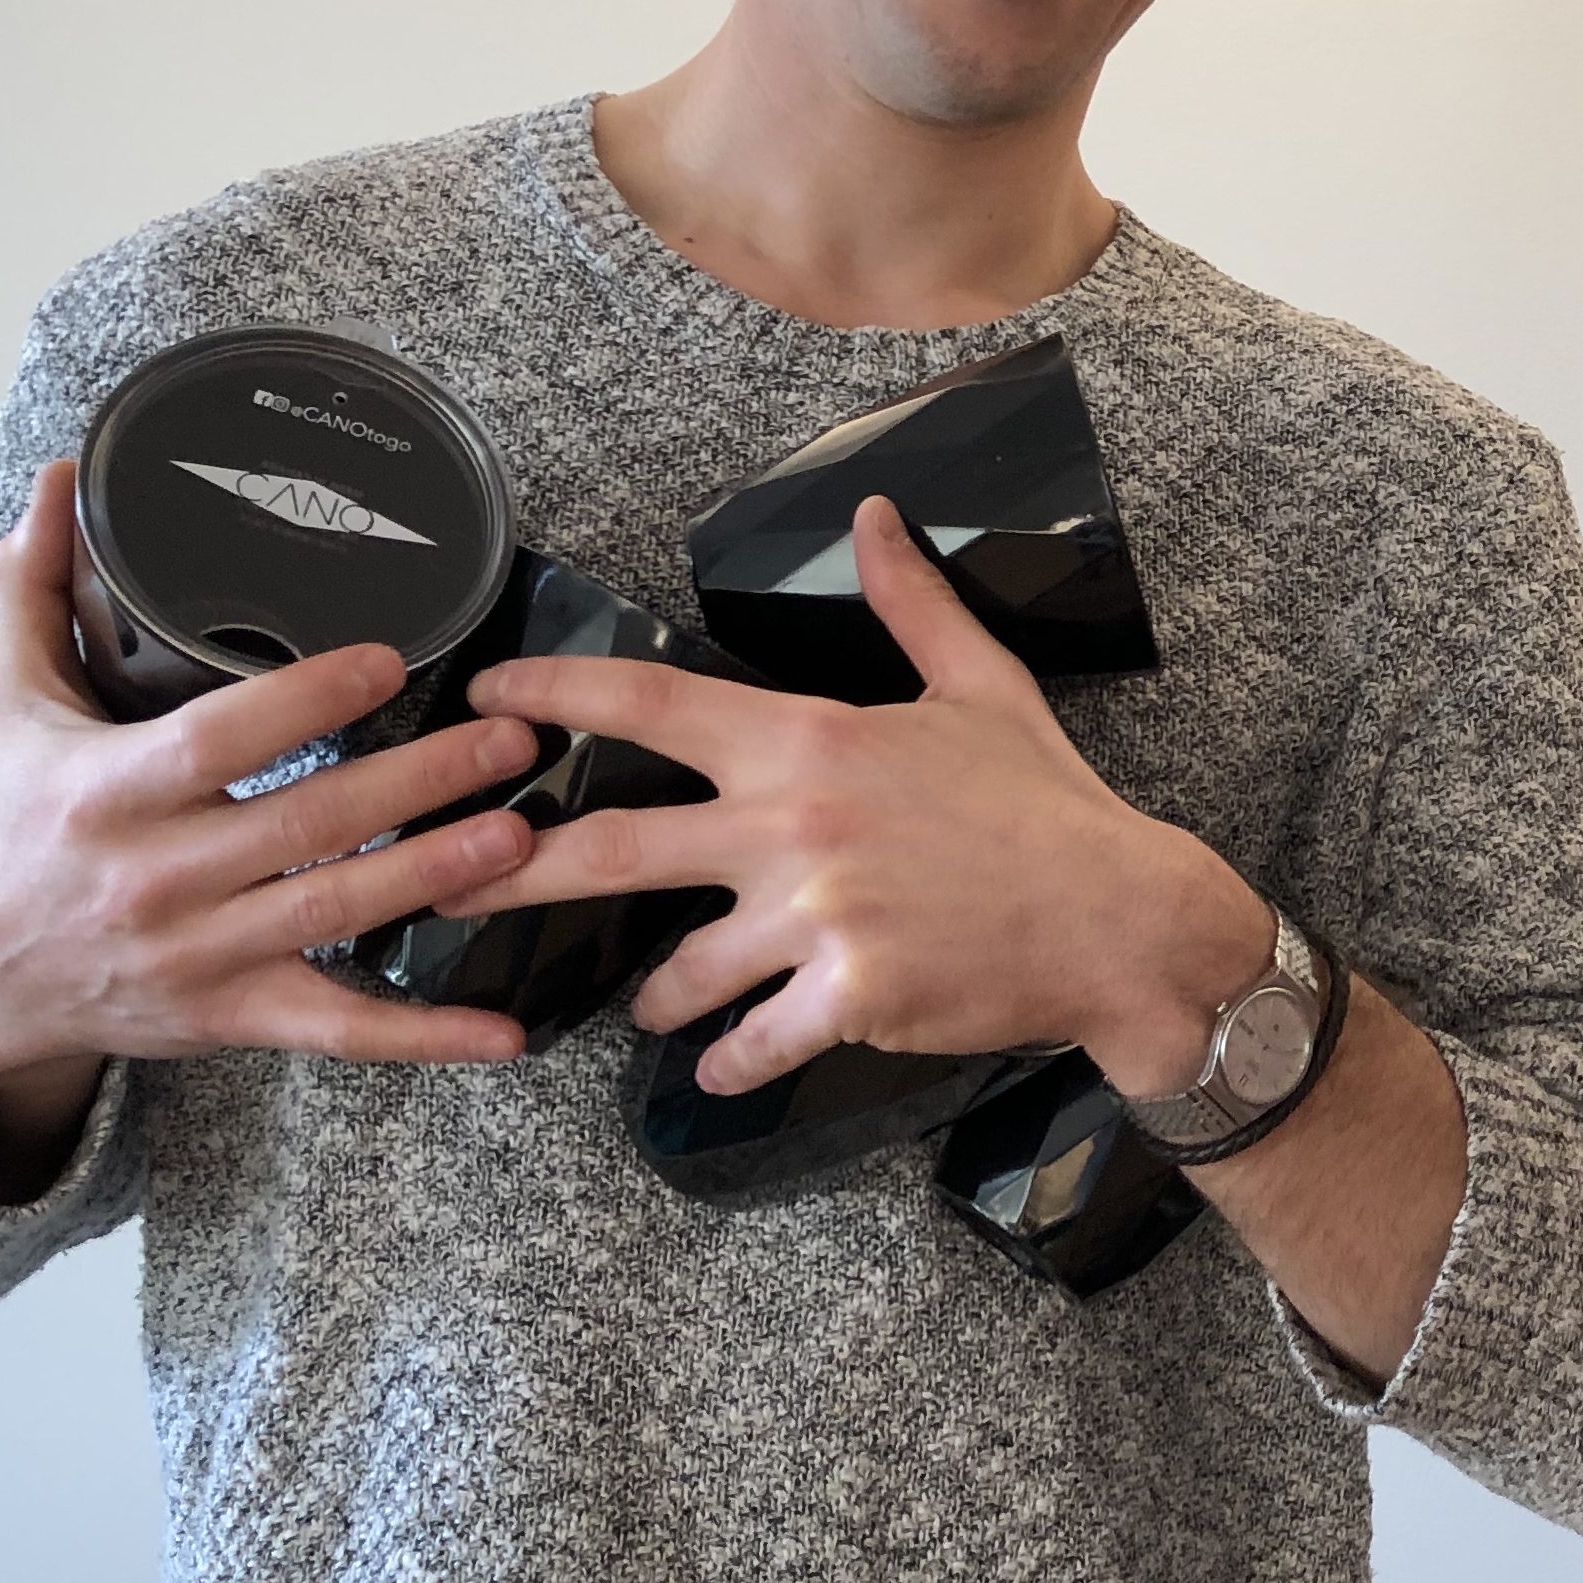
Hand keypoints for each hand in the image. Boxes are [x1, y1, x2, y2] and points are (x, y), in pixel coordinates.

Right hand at [0, 464, 549, 1087]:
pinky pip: (340, 1030)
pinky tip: (504, 1033)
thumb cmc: (24, 822)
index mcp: (112, 791)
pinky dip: (424, 1038)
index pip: (222, 739)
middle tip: (514, 738)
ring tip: (526, 833)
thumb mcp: (17, 705)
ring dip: (437, 876)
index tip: (391, 661)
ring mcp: (201, 954)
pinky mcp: (234, 1016)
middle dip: (418, 783)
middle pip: (305, 824)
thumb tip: (61, 483)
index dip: (307, 701)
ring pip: (335, 915)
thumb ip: (38, 591)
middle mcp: (159, 876)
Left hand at [440, 494, 1268, 1098]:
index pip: (652, 705)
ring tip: (653, 1006)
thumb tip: (873, 515)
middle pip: (613, 850)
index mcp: (811, 742)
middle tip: (461, 886)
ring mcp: (817, 919)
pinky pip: (750, 1045)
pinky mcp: (849, 999)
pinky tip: (726, 1066)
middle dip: (520, 872)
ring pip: (677, 974)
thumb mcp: (980, 686)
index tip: (488, 698)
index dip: (556, 695)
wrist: (1122, 918)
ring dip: (657, 997)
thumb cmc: (1045, 803)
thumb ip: (908, 602)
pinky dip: (730, 1062)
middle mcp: (795, 827)